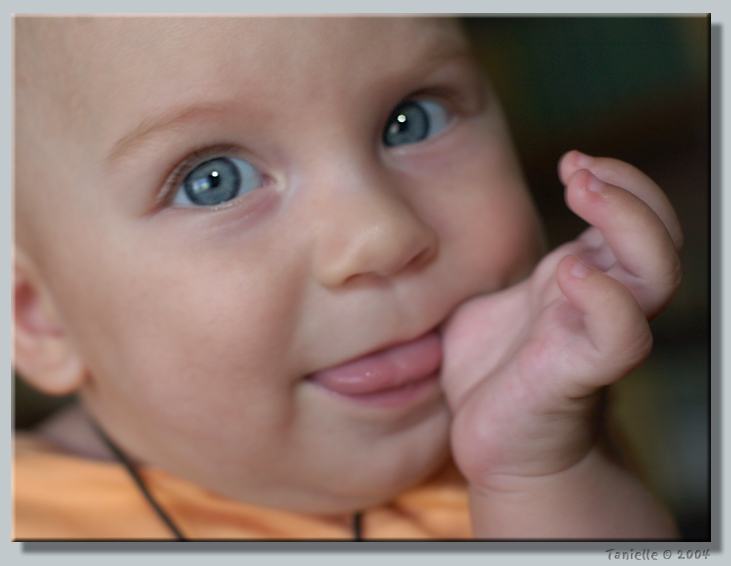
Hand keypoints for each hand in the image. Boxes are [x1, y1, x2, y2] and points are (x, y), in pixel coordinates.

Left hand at [441, 150, 682, 490]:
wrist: (497, 446)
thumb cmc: (491, 374)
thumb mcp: (482, 303)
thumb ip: (483, 270)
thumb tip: (442, 231)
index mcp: (582, 280)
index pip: (633, 219)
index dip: (618, 181)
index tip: (572, 160)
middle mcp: (600, 303)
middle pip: (658, 238)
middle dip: (630, 192)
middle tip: (579, 171)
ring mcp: (595, 336)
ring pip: (656, 276)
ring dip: (628, 224)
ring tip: (583, 192)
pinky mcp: (578, 375)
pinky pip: (620, 336)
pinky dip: (604, 297)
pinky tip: (569, 273)